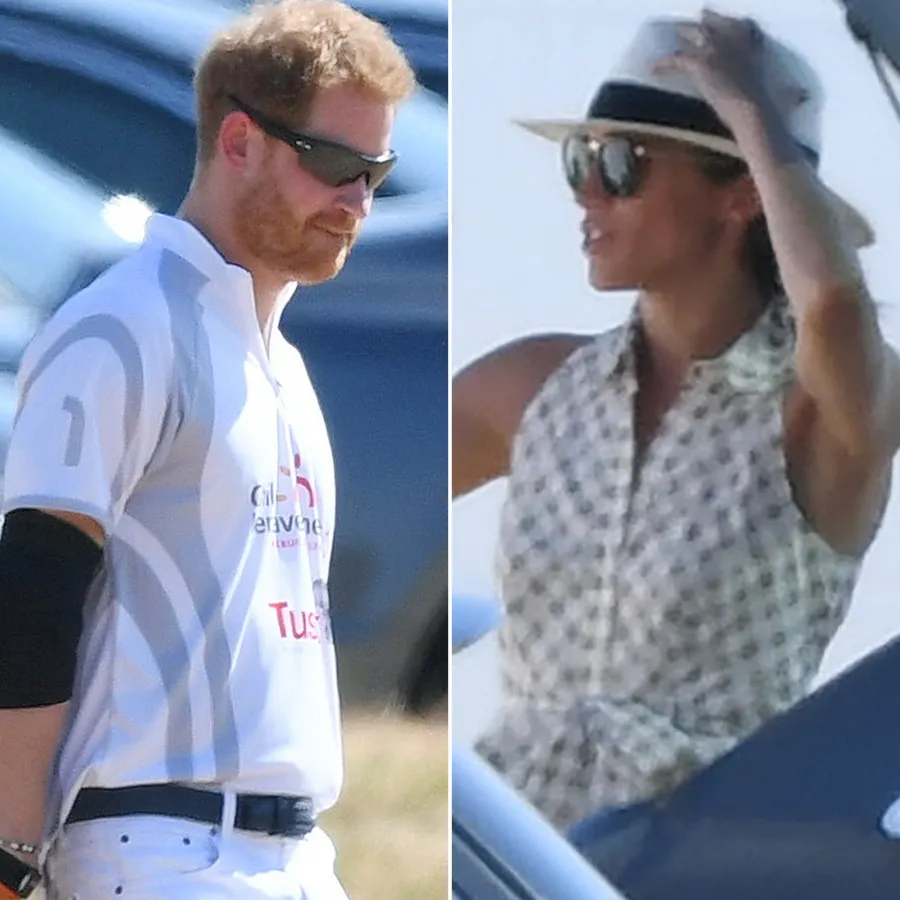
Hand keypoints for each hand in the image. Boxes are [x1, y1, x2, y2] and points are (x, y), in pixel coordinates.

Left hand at [654, 9, 784, 130]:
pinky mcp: (701, 63)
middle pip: (717, 24)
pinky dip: (664, 63)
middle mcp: (736, 43)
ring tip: (671, 34)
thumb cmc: (769, 109)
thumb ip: (789, 93)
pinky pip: (677, 58)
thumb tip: (804, 99)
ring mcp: (718, 50)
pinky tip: (654, 68)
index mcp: (755, 47)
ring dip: (683, 34)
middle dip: (707, 21)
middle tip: (699, 18)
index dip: (735, 25)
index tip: (732, 23)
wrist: (753, 112)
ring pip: (695, 34)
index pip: (745, 27)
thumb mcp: (783, 93)